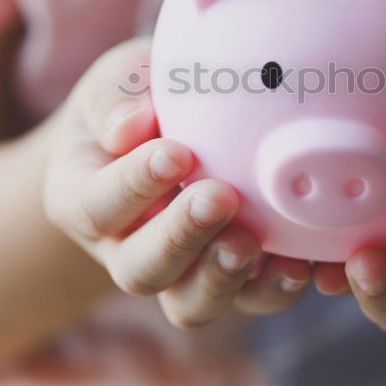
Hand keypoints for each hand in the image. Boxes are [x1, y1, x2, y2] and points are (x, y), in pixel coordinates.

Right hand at [44, 37, 311, 328]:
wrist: (166, 127)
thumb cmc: (137, 97)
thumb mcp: (118, 80)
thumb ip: (116, 96)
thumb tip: (130, 126)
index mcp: (82, 199)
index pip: (98, 206)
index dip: (135, 185)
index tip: (177, 153)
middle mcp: (124, 249)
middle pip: (142, 270)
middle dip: (183, 237)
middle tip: (222, 197)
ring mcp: (178, 273)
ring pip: (191, 304)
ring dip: (224, 277)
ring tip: (254, 241)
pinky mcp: (230, 279)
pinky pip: (252, 300)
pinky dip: (278, 287)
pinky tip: (303, 263)